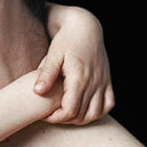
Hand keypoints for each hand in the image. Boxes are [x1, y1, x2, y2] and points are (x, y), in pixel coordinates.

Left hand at [33, 7, 114, 123]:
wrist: (85, 27)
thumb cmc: (66, 39)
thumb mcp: (53, 54)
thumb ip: (46, 74)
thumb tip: (37, 92)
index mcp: (79, 78)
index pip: (69, 110)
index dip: (55, 118)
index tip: (44, 115)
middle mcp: (94, 83)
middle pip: (81, 115)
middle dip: (64, 119)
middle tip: (51, 114)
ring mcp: (103, 83)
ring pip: (95, 113)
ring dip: (80, 118)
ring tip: (65, 113)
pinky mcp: (108, 81)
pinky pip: (108, 104)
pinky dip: (97, 112)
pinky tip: (85, 109)